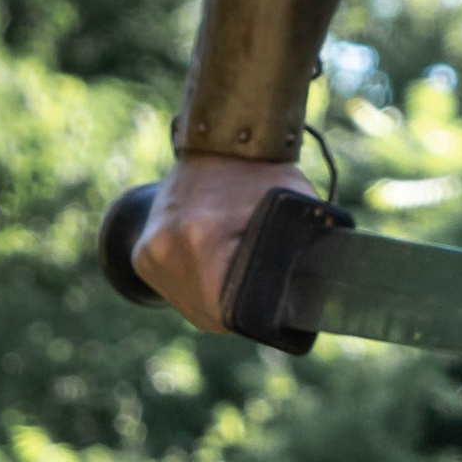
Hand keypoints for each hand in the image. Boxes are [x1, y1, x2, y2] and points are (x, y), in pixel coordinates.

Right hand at [130, 151, 307, 332]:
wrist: (218, 142)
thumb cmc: (265, 175)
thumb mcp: (297, 208)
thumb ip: (302, 254)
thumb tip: (319, 298)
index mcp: (201, 237)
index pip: (228, 313)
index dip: (253, 319)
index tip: (272, 312)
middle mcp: (166, 247)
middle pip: (206, 314)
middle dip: (235, 312)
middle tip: (259, 295)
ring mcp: (149, 252)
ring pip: (190, 306)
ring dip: (213, 303)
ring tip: (237, 276)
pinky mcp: (142, 255)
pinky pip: (174, 290)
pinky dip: (196, 289)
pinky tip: (214, 270)